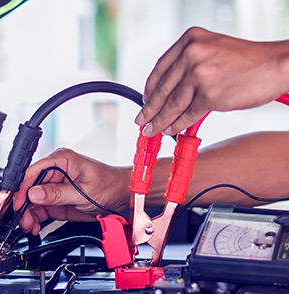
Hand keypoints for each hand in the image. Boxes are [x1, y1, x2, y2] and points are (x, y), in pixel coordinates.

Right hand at [13, 148, 129, 234]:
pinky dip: (35, 220)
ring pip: (32, 202)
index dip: (23, 189)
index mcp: (60, 161)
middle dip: (24, 206)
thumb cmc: (108, 185)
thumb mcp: (83, 191)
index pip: (33, 173)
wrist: (120, 197)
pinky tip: (35, 226)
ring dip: (28, 215)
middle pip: (29, 189)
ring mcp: (53, 188)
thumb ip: (57, 194)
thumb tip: (34, 194)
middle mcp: (54, 173)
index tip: (19, 203)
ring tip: (30, 226)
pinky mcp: (55, 201)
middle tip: (24, 220)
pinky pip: (40, 210)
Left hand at [135, 27, 288, 136]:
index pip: (160, 69)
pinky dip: (177, 125)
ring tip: (151, 131)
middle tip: (141, 122)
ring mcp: (200, 73)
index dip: (149, 89)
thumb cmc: (246, 62)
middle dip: (149, 110)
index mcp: (190, 40)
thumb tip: (167, 94)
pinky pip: (186, 114)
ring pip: (172, 104)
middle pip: (162, 89)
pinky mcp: (209, 94)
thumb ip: (189, 67)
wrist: (275, 65)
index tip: (144, 102)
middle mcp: (193, 53)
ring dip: (159, 121)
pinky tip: (171, 131)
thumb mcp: (213, 52)